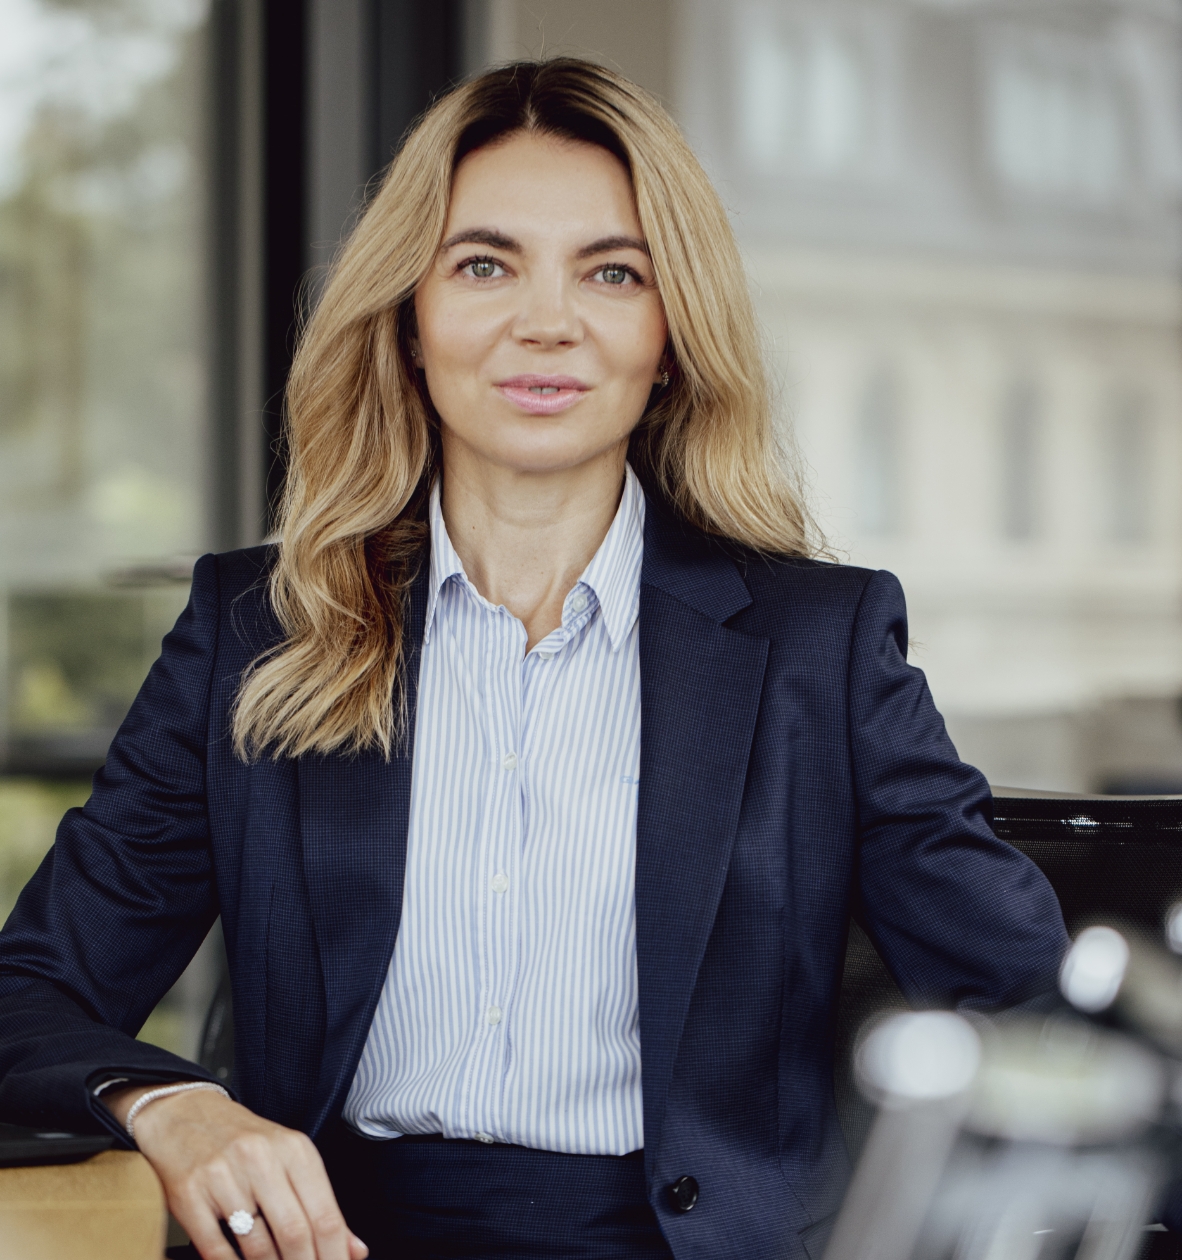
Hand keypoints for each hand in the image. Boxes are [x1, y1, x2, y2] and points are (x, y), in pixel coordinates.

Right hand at [104, 1085, 368, 1259]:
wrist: (184, 1115)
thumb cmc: (243, 1142)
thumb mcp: (289, 1159)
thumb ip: (321, 1205)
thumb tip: (354, 1249)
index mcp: (294, 1149)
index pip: (325, 1215)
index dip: (335, 1254)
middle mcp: (261, 1158)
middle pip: (295, 1232)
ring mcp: (223, 1176)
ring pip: (258, 1246)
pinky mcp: (190, 1195)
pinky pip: (217, 1249)